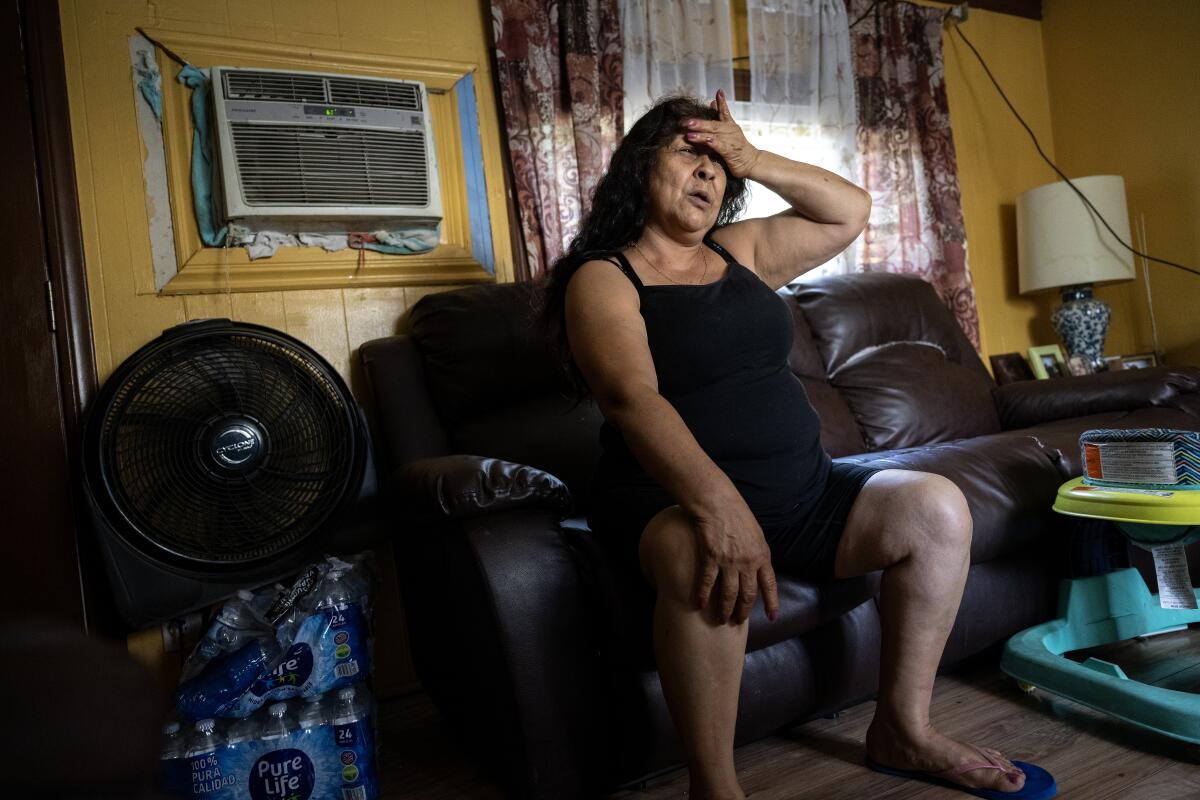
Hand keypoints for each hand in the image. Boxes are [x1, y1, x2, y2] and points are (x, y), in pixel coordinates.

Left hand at [684, 89, 760, 178]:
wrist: (752, 162)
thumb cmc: (738, 146)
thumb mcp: (729, 130)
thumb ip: (720, 116)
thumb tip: (712, 102)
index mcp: (730, 126)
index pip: (725, 112)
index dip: (722, 102)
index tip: (719, 92)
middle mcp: (731, 131)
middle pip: (714, 125)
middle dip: (700, 123)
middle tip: (687, 122)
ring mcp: (732, 141)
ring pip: (715, 136)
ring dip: (702, 134)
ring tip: (689, 134)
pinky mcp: (731, 152)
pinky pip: (721, 147)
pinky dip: (714, 143)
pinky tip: (707, 141)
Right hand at [691, 493, 779, 624]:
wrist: (718, 502)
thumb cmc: (736, 514)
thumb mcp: (756, 534)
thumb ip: (757, 553)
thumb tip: (757, 569)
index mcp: (762, 555)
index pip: (769, 584)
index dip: (771, 602)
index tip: (772, 616)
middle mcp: (748, 561)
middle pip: (748, 594)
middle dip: (743, 611)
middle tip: (737, 622)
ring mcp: (729, 561)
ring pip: (729, 593)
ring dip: (725, 609)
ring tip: (721, 619)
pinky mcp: (711, 558)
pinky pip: (708, 583)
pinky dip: (704, 596)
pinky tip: (700, 605)